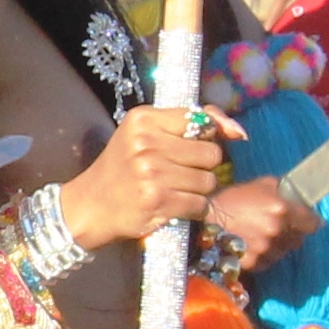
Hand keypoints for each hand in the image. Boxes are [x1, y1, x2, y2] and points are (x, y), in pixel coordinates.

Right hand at [57, 106, 225, 245]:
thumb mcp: (144, 134)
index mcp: (143, 119)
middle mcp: (147, 143)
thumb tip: (238, 130)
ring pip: (208, 181)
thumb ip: (188, 124)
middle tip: (181, 173)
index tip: (193, 147)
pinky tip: (174, 206)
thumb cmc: (121, 168)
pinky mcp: (158, 201)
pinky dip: (193, 209)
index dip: (206, 137)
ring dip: (198, 190)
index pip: (201, 121)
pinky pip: (200, 204)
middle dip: (203, 167)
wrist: (90, 205)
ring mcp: (152, 173)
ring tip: (175, 190)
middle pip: (211, 154)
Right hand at [198, 176, 316, 270]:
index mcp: (281, 209)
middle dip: (291, 233)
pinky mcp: (254, 263)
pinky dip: (263, 256)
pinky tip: (251, 245)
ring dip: (277, 246)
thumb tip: (302, 198)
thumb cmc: (233, 198)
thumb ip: (285, 191)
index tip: (306, 221)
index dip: (309, 221)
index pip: (313, 223)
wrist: (203, 220)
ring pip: (283, 252)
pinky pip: (268, 262)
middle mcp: (276, 230)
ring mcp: (265, 249)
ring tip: (259, 235)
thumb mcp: (262, 184)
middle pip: (299, 239)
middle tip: (277, 226)